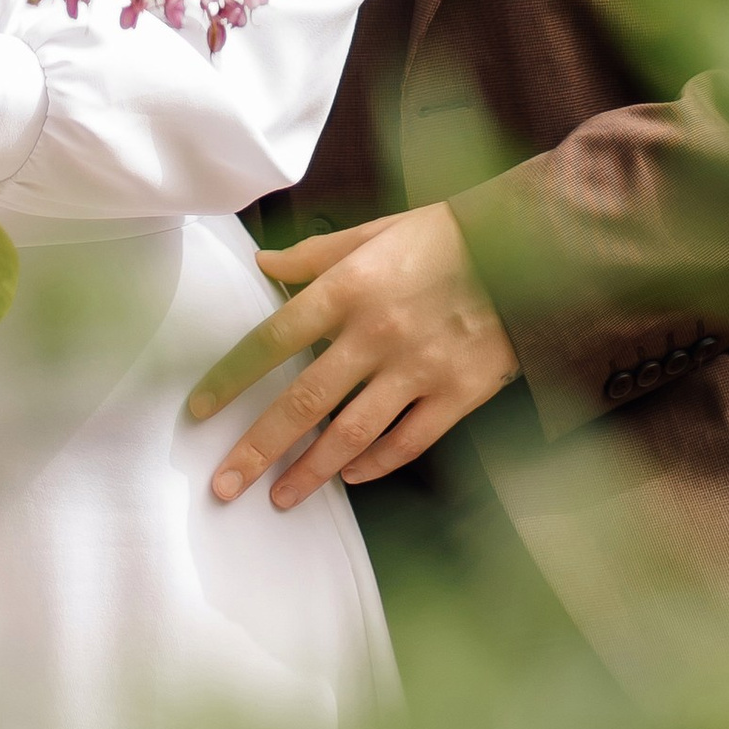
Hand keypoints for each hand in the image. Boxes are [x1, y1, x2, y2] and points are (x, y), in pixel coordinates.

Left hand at [187, 203, 519, 509]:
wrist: (529, 247)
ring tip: (279, 498)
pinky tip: (348, 477)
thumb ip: (315, 254)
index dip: (231, 378)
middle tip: (223, 484)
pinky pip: (407, 442)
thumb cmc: (443, 237)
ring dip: (309, 472)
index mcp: (349, 286)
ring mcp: (418, 368)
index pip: (272, 338)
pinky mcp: (457, 394)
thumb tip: (262, 262)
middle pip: (302, 402)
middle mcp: (376, 332)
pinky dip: (374, 465)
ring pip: (350, 436)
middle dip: (257, 448)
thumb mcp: (374, 231)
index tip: (199, 410)